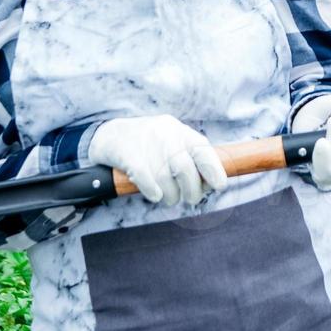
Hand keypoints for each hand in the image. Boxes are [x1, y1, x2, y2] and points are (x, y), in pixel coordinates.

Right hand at [89, 114, 227, 205]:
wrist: (110, 135)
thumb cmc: (150, 147)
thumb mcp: (174, 145)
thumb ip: (193, 161)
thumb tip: (213, 184)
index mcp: (180, 132)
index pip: (202, 150)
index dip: (213, 169)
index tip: (220, 186)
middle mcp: (165, 134)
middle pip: (184, 169)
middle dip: (191, 191)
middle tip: (189, 198)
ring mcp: (146, 143)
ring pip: (165, 179)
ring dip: (170, 196)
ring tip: (167, 197)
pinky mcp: (127, 154)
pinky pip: (145, 178)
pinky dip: (152, 192)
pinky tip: (154, 195)